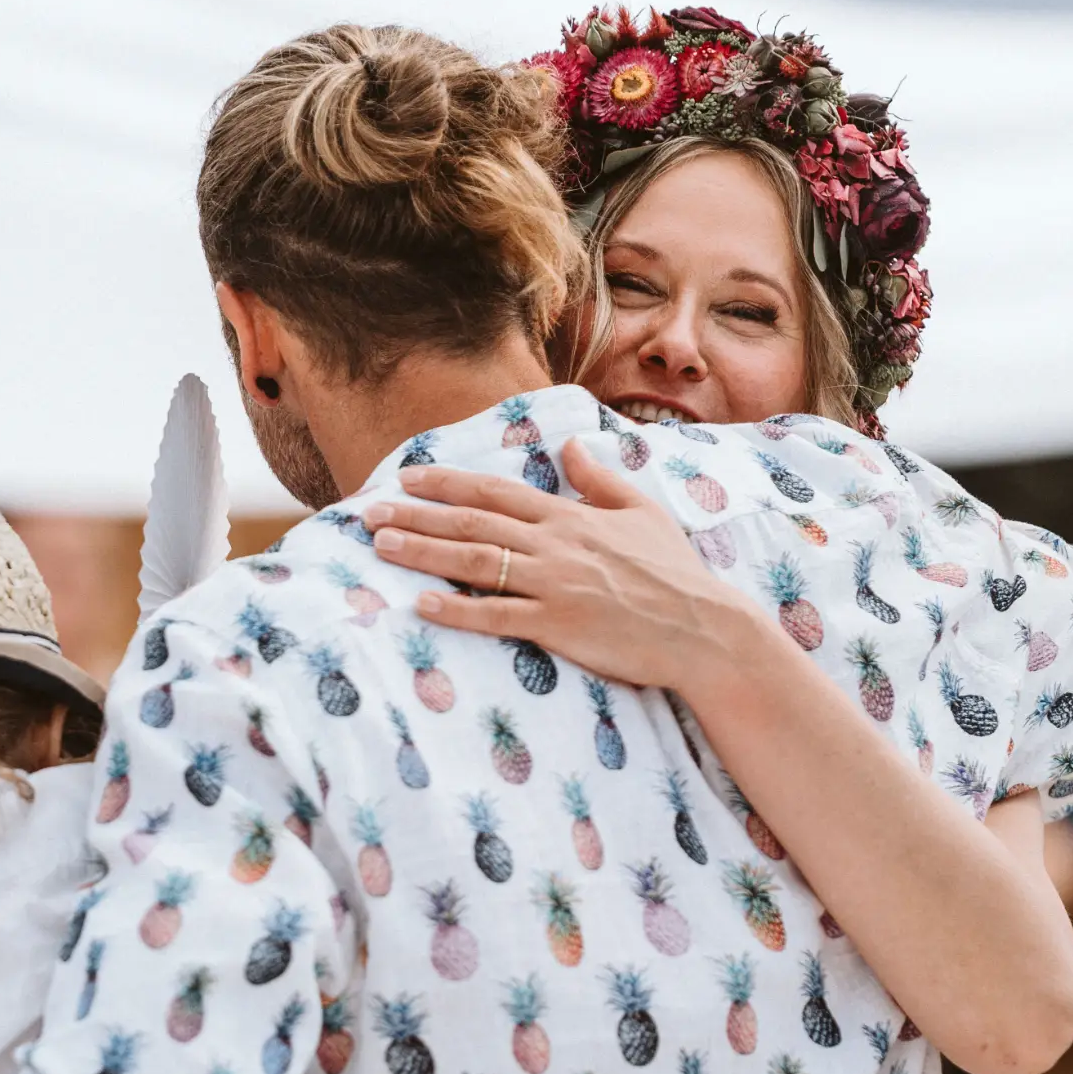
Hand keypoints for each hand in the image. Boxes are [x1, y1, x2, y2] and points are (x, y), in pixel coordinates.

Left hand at [365, 438, 761, 691]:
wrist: (704, 628)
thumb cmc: (675, 573)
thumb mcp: (642, 512)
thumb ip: (600, 479)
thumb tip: (572, 445)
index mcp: (570, 516)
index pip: (495, 492)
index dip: (446, 484)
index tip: (406, 478)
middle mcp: (554, 544)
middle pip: (472, 523)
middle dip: (415, 515)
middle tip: (368, 512)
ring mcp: (553, 584)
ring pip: (474, 562)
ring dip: (423, 552)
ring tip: (380, 546)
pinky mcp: (558, 626)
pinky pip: (497, 616)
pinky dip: (457, 610)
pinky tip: (421, 604)